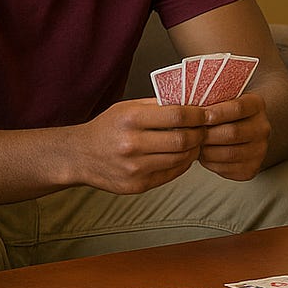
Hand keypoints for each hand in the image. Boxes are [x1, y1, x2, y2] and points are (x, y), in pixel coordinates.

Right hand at [76, 100, 206, 194]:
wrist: (79, 156)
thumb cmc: (106, 128)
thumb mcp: (126, 108)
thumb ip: (157, 105)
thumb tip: (191, 103)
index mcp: (130, 119)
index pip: (176, 116)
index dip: (197, 115)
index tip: (207, 113)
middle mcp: (132, 144)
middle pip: (182, 140)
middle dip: (200, 133)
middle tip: (206, 129)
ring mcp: (134, 168)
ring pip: (180, 159)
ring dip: (194, 150)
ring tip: (196, 142)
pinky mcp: (137, 185)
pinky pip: (171, 174)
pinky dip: (182, 164)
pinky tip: (183, 155)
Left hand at [198, 91, 270, 180]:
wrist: (240, 132)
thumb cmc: (224, 114)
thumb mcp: (222, 101)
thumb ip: (211, 101)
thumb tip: (188, 108)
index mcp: (257, 105)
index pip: (237, 108)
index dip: (216, 113)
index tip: (199, 116)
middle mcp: (262, 128)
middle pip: (233, 132)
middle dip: (207, 134)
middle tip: (192, 133)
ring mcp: (259, 150)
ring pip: (228, 153)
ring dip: (207, 150)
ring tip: (196, 145)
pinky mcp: (251, 168)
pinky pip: (226, 168)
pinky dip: (210, 163)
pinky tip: (204, 155)